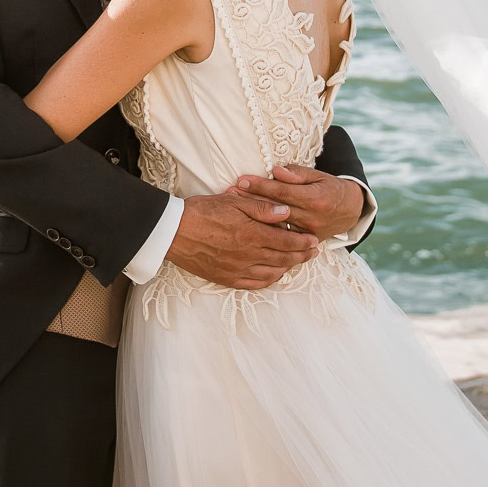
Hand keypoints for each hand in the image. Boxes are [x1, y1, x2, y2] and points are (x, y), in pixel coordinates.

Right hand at [167, 192, 318, 290]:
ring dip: (288, 268)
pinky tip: (274, 274)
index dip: (303, 242)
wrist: (173, 232)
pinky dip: (269, 280)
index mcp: (251, 235)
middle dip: (301, 255)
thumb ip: (262, 208)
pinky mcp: (227, 279)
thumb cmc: (202, 212)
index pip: (287, 241)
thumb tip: (286, 213)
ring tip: (296, 261)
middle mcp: (248, 256)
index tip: (314, 240)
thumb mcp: (233, 202)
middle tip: (313, 252)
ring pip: (272, 273)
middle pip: (283, 259)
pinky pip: (254, 284)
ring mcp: (237, 270)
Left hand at [228, 165, 363, 243]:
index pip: (282, 192)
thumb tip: (276, 171)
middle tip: (229, 194)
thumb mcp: (318, 176)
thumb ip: (297, 175)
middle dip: (250, 201)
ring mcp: (307, 233)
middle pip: (274, 209)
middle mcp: (311, 218)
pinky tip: (247, 227)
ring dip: (253, 217)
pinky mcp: (305, 243)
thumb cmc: (330, 188)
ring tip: (232, 208)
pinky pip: (282, 239)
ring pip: (275, 225)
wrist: (349, 211)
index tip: (241, 180)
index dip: (261, 186)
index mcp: (315, 199)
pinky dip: (265, 232)